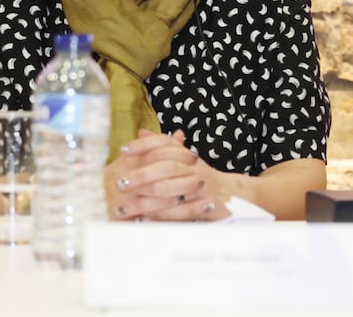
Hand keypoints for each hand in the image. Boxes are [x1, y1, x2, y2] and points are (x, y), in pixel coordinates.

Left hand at [104, 129, 231, 221]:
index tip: (123, 150)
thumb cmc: (201, 178)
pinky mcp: (206, 206)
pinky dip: (160, 217)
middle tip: (121, 183)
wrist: (231, 195)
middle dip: (142, 175)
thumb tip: (141, 132)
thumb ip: (164, 148)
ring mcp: (202, 188)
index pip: (166, 144)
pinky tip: (143, 220)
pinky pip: (180, 212)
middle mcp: (196, 169)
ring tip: (123, 209)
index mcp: (189, 156)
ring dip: (145, 201)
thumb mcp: (184, 160)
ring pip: (171, 192)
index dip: (144, 145)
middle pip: (168, 167)